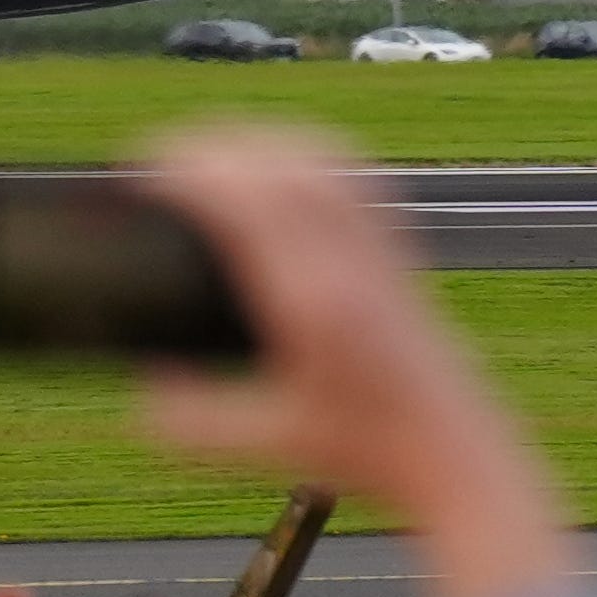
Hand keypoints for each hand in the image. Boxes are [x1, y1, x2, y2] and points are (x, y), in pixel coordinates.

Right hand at [122, 132, 572, 596]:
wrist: (452, 452)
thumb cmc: (365, 452)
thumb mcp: (263, 444)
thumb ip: (190, 420)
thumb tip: (146, 379)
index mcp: (311, 302)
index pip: (245, 202)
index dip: (188, 173)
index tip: (143, 174)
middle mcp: (349, 263)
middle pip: (278, 164)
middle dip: (212, 148)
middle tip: (161, 162)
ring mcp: (380, 250)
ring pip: (316, 157)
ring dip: (256, 143)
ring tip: (210, 159)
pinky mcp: (398, 250)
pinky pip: (350, 173)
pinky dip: (304, 153)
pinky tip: (278, 166)